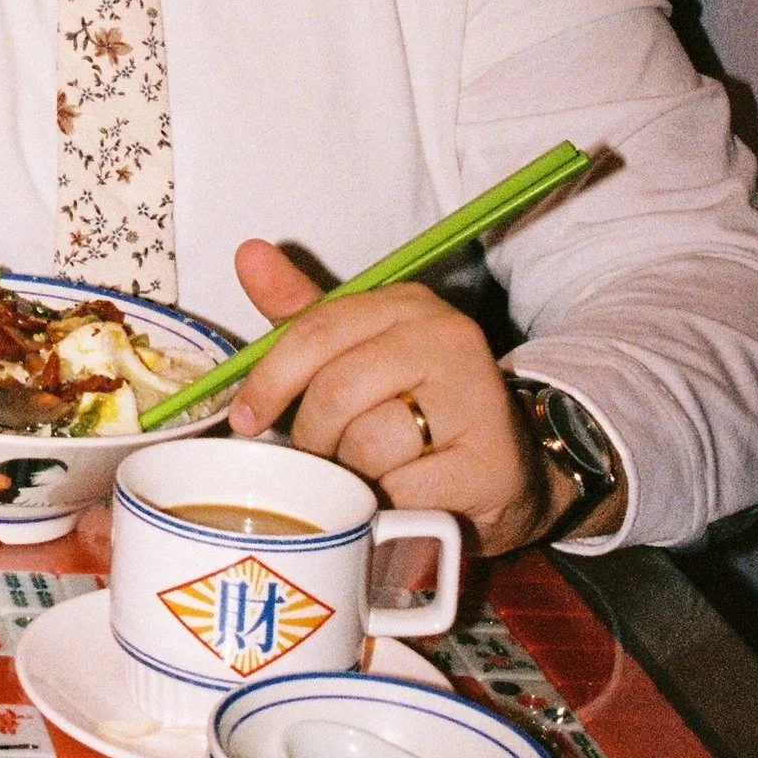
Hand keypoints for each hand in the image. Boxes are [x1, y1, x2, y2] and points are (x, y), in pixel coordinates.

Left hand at [230, 240, 550, 558]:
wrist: (510, 468)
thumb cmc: (419, 407)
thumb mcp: (359, 353)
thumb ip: (303, 312)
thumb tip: (248, 254)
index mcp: (407, 305)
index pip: (316, 331)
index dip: (271, 379)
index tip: (246, 419)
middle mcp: (446, 338)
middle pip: (336, 390)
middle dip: (313, 434)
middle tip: (320, 456)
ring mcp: (475, 398)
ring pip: (365, 443)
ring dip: (351, 472)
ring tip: (368, 473)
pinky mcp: (488, 462)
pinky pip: (400, 489)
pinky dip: (384, 503)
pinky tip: (399, 497)